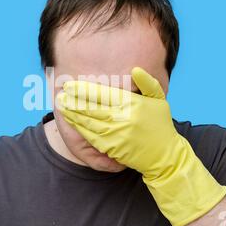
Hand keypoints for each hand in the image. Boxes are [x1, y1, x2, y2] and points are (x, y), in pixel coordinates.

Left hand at [57, 67, 225, 225]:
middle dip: (74, 100)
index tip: (71, 85)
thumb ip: (147, 83)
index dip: (84, 90)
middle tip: (60, 94)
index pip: (103, 95)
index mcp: (132, 104)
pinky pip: (91, 136)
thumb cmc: (161, 126)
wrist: (164, 156)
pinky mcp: (112, 148)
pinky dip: (80, 128)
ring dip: (73, 113)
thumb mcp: (159, 101)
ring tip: (61, 105)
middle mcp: (123, 118)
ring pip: (89, 122)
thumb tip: (135, 69)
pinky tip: (72, 121)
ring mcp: (116, 134)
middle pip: (92, 107)